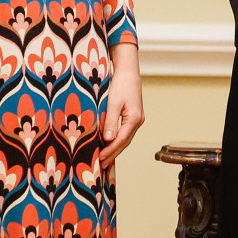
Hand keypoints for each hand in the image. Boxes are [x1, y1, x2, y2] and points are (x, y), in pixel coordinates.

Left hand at [99, 42, 144, 162]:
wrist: (128, 71)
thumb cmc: (120, 84)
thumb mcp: (113, 102)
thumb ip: (110, 121)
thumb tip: (108, 139)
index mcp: (134, 119)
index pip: (121, 140)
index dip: (110, 151)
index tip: (99, 159)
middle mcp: (137, 121)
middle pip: (124, 142)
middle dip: (112, 154)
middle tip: (101, 166)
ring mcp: (136, 119)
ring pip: (125, 139)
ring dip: (115, 149)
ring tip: (104, 160)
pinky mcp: (132, 116)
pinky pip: (124, 133)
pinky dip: (116, 141)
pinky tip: (109, 144)